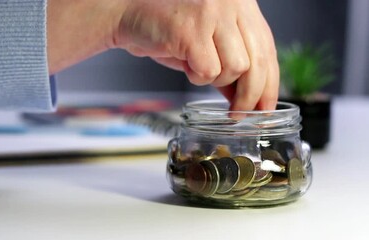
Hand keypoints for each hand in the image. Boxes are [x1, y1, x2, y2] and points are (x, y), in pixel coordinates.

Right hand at [114, 0, 278, 110]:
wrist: (129, 15)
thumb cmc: (169, 32)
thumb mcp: (209, 46)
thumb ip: (232, 66)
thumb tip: (252, 100)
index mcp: (242, 4)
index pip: (267, 49)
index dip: (270, 83)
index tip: (265, 109)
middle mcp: (232, 3)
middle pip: (257, 62)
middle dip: (249, 96)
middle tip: (237, 115)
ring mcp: (213, 14)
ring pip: (236, 68)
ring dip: (216, 80)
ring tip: (197, 69)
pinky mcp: (191, 29)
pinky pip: (208, 71)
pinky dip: (197, 77)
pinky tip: (185, 64)